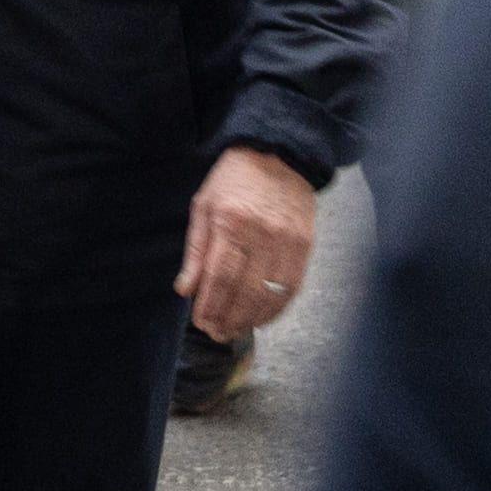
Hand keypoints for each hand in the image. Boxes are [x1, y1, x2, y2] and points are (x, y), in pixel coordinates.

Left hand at [180, 143, 320, 337]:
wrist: (278, 156)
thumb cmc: (233, 181)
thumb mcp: (204, 206)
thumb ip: (196, 251)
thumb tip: (185, 289)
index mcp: (231, 222)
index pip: (219, 277)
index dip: (210, 305)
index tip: (201, 322)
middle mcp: (261, 235)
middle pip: (244, 291)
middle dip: (228, 318)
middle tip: (217, 334)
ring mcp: (286, 242)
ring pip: (269, 294)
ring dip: (251, 319)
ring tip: (235, 330)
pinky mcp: (304, 247)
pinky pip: (291, 288)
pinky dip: (276, 309)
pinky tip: (261, 318)